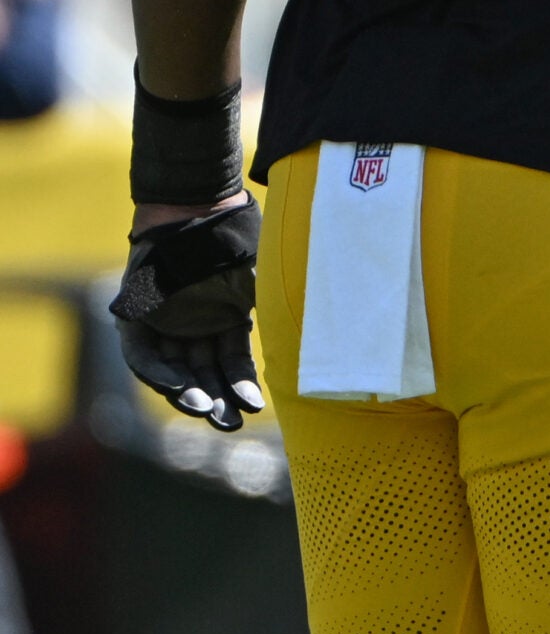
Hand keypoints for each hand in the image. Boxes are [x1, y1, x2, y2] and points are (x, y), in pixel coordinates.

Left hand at [110, 193, 263, 430]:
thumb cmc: (238, 240)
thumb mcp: (265, 281)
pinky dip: (159, 373)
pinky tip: (179, 387)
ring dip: (189, 393)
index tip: (254, 407)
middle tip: (228, 425)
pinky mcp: (136, 319)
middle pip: (203, 373)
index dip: (241, 386)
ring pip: (174, 370)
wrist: (198, 208)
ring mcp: (165, 323)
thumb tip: (329, 337)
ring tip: (205, 410)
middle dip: (216, 401)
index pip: (232, 363)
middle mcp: (196, 326)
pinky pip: (143, 356)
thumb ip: (282, 311)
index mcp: (227, 318)